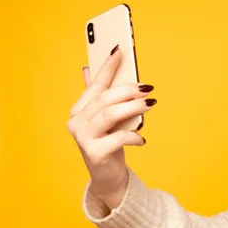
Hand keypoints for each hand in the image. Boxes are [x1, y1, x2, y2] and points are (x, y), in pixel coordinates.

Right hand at [67, 45, 155, 207]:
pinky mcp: (94, 153)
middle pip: (105, 99)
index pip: (95, 84)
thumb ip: (100, 97)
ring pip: (110, 115)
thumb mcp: (107, 120)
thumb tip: (88, 69)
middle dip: (128, 90)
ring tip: (151, 104)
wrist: (108, 178)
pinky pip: (118, 138)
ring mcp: (83, 138)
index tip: (120, 49)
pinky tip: (142, 139)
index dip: (107, 67)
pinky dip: (133, 136)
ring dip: (134, 108)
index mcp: (79, 110)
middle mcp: (76, 122)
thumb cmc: (109, 144)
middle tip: (149, 88)